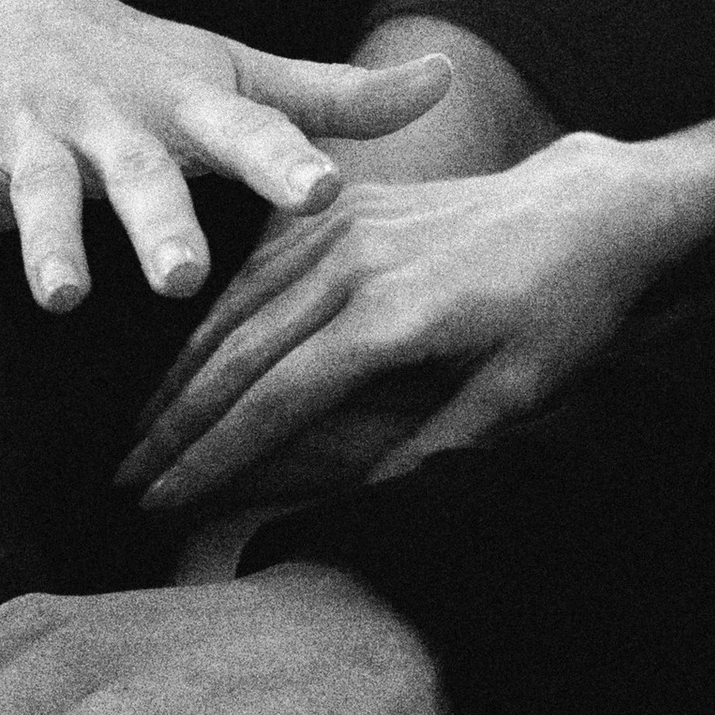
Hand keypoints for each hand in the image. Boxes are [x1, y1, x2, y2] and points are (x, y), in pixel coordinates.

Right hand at [0, 0, 453, 312]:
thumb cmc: (127, 54)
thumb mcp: (227, 69)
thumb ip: (330, 99)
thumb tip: (445, 81)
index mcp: (181, 106)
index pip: (246, 135)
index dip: (285, 164)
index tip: (326, 194)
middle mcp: (109, 120)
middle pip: (140, 178)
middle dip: (160, 225)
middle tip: (182, 279)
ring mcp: (30, 139)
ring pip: (42, 195)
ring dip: (49, 242)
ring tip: (63, 296)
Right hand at [117, 131, 696, 507]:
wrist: (593, 210)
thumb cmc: (567, 313)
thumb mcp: (521, 394)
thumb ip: (439, 449)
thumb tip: (360, 507)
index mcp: (391, 317)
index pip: (275, 400)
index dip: (211, 459)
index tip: (160, 503)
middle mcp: (354, 262)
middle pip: (237, 355)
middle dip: (173, 425)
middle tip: (122, 479)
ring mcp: (344, 225)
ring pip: (234, 306)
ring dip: (179, 373)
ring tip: (138, 431)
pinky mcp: (347, 207)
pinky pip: (259, 265)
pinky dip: (213, 315)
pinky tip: (183, 359)